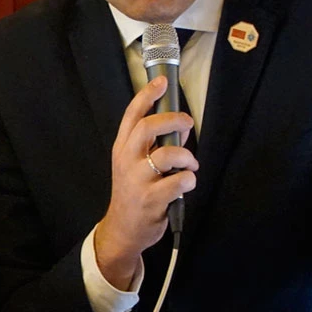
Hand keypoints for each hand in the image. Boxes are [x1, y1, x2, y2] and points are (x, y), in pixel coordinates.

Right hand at [96, 76, 198, 289]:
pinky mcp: (152, 199)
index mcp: (122, 148)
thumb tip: (179, 126)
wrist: (123, 228)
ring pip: (168, 154)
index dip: (147, 96)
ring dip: (187, 157)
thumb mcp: (131, 164)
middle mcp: (127, 160)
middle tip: (187, 124)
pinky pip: (181, 181)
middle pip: (149, 127)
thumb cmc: (133, 192)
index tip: (161, 82)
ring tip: (189, 165)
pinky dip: (189, 180)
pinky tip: (185, 185)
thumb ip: (149, 145)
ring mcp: (138, 180)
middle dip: (173, 120)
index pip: (132, 115)